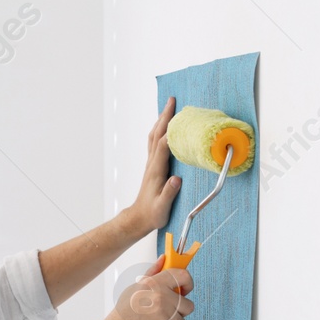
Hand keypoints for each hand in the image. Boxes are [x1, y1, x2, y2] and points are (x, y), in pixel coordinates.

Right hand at [100, 252, 192, 319]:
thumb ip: (151, 274)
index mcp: (154, 283)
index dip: (189, 283)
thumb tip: (164, 259)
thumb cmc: (122, 315)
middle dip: (180, 313)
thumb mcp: (134, 289)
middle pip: (187, 305)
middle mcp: (160, 295)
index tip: (185, 290)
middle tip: (166, 317)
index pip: (182, 275)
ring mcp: (164, 313)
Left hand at [124, 96, 181, 238]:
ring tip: (169, 106)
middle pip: (157, 134)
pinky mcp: (153, 166)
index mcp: (156, 171)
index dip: (171, 131)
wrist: (139, 218)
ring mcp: (151, 163)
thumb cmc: (152, 214)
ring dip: (161, 120)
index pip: (163, 146)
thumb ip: (169, 193)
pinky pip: (156, 142)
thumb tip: (176, 180)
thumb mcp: (162, 207)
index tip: (180, 117)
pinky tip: (165, 126)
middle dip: (164, 117)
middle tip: (172, 100)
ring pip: (155, 136)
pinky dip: (160, 130)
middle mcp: (152, 163)